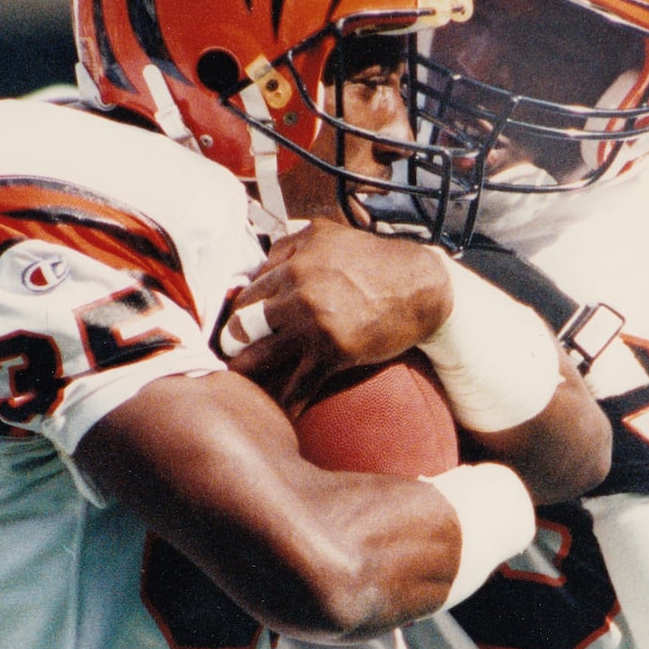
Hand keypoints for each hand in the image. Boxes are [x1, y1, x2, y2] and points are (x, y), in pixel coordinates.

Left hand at [225, 220, 451, 414]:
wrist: (421, 286)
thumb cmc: (374, 259)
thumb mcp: (328, 234)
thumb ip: (290, 243)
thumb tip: (261, 261)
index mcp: (294, 264)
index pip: (247, 294)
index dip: (236, 313)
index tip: (232, 328)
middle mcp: (298, 293)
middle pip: (244, 326)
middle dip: (231, 343)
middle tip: (227, 355)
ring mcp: (314, 324)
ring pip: (262, 356)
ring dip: (246, 373)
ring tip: (238, 383)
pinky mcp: (333, 351)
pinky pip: (299, 384)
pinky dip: (287, 402)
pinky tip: (279, 414)